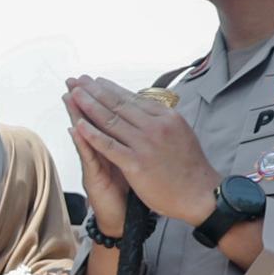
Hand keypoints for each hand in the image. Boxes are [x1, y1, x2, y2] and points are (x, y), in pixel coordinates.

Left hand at [63, 76, 222, 229]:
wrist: (200, 194)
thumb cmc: (190, 167)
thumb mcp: (180, 133)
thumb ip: (161, 120)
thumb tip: (147, 107)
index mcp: (166, 117)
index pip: (132, 99)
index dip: (110, 89)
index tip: (95, 81)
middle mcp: (155, 126)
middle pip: (118, 104)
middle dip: (94, 90)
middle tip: (77, 80)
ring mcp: (145, 144)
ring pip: (111, 120)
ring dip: (89, 105)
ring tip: (73, 93)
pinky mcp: (136, 163)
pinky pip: (109, 146)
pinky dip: (92, 134)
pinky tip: (78, 124)